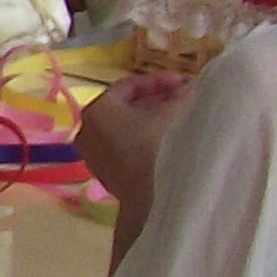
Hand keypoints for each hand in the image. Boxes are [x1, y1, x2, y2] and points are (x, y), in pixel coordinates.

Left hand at [74, 68, 191, 226]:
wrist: (151, 195)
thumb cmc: (157, 144)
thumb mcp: (172, 112)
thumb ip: (180, 95)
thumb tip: (189, 88)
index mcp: (97, 110)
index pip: (128, 86)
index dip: (158, 81)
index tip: (183, 83)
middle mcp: (87, 131)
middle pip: (123, 107)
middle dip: (154, 101)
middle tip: (181, 99)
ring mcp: (94, 156)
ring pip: (123, 129)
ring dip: (149, 121)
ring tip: (176, 119)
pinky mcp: (106, 176)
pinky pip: (123, 149)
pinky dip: (142, 141)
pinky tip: (165, 143)